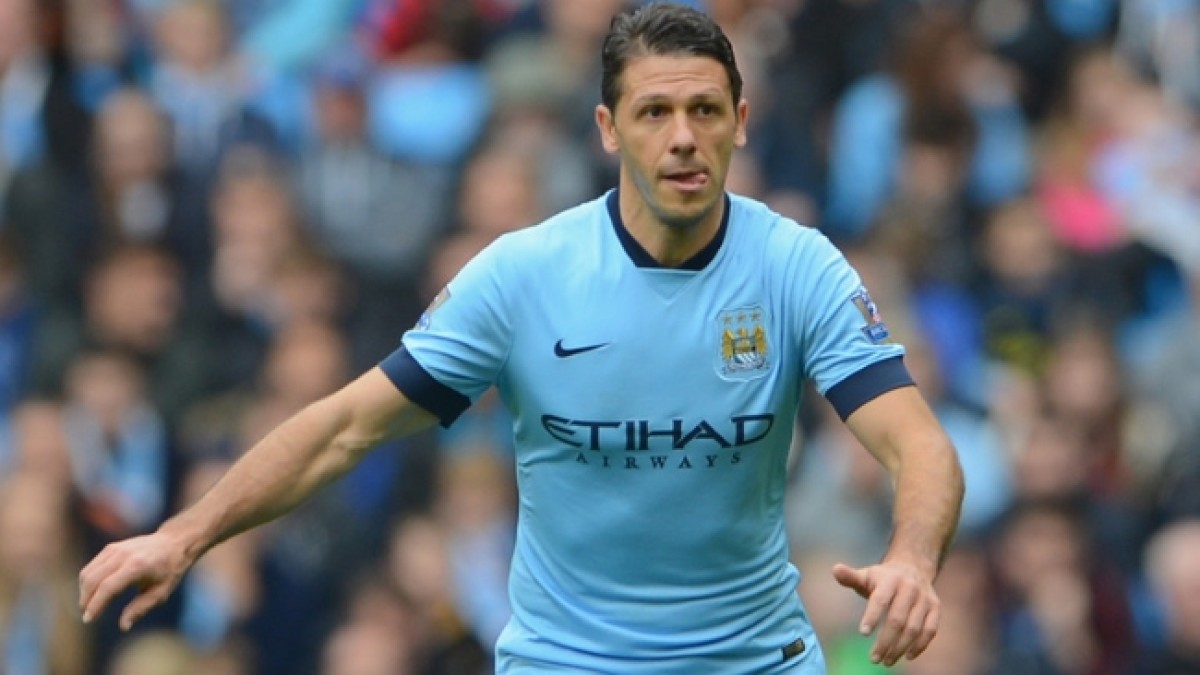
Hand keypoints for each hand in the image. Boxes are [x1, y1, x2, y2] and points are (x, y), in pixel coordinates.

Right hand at [78, 531, 195, 630]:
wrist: (174, 543)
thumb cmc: (169, 571)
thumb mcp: (161, 593)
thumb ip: (141, 608)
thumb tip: (123, 626)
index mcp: (137, 566)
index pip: (108, 587)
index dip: (95, 605)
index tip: (88, 619)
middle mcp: (123, 555)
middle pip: (93, 580)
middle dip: (86, 600)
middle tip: (87, 616)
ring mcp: (115, 549)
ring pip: (88, 572)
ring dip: (84, 592)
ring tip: (89, 606)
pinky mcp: (111, 548)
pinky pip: (91, 566)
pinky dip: (88, 581)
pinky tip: (93, 593)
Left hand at [832, 560, 939, 665]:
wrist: (912, 567)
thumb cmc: (883, 578)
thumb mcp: (866, 575)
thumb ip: (850, 577)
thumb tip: (835, 570)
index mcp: (890, 579)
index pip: (880, 599)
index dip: (872, 616)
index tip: (863, 633)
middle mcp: (910, 588)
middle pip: (897, 619)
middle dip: (885, 641)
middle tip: (874, 659)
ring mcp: (925, 599)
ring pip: (914, 628)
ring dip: (900, 648)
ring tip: (887, 661)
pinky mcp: (935, 608)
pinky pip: (930, 630)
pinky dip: (920, 645)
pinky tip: (907, 656)